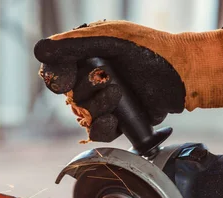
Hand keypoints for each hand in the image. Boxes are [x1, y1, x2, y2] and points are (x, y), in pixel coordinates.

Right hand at [33, 20, 222, 141]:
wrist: (183, 75)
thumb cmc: (151, 51)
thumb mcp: (112, 40)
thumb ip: (75, 45)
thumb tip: (39, 49)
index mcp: (87, 55)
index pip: (56, 70)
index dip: (57, 78)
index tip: (67, 80)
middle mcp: (92, 78)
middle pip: (68, 96)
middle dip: (86, 92)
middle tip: (110, 82)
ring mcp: (105, 100)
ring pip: (82, 115)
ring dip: (97, 108)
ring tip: (119, 96)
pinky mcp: (118, 120)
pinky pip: (98, 132)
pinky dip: (103, 128)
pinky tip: (115, 120)